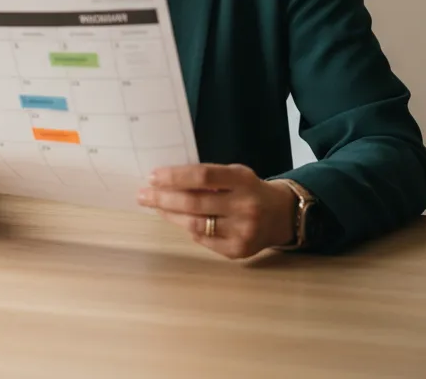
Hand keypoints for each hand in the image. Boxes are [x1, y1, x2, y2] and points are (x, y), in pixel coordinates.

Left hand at [137, 164, 296, 258]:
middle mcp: (245, 207)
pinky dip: (188, 228)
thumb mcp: (235, 174)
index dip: (174, 176)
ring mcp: (243, 232)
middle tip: (143, 194)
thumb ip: (207, 176)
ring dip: (169, 215)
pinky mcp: (239, 251)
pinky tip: (179, 220)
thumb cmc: (249, 190)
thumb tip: (165, 179)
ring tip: (154, 206)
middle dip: (162, 198)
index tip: (152, 176)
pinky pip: (203, 240)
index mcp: (243, 181)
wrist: (282, 216)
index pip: (203, 177)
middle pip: (194, 203)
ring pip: (194, 225)